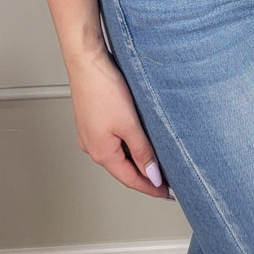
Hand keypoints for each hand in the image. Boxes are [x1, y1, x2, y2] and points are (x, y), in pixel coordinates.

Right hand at [68, 48, 170, 197]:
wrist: (86, 61)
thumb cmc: (102, 88)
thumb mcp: (129, 123)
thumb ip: (143, 151)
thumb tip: (152, 175)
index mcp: (100, 152)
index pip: (130, 179)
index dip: (151, 187)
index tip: (167, 192)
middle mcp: (91, 146)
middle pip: (123, 168)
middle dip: (144, 174)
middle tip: (166, 178)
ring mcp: (89, 133)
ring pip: (117, 153)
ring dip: (135, 158)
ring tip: (155, 159)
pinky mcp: (90, 120)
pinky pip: (111, 140)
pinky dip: (127, 144)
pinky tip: (137, 137)